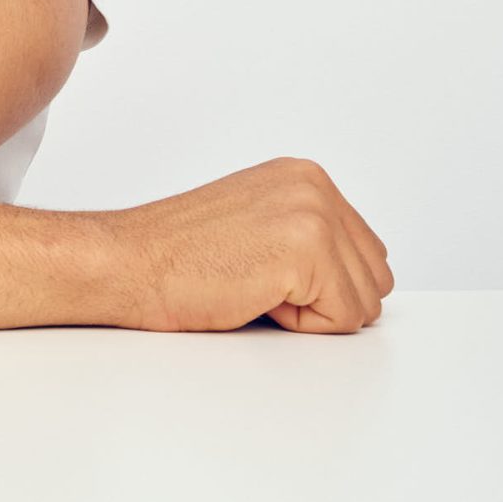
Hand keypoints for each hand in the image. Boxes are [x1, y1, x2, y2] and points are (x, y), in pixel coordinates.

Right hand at [111, 156, 393, 333]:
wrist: (127, 262)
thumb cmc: (176, 256)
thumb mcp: (258, 225)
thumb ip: (310, 234)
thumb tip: (357, 276)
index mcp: (304, 176)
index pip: (367, 253)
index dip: (320, 283)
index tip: (262, 269)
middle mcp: (315, 186)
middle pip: (375, 278)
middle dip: (324, 298)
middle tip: (257, 280)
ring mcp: (313, 214)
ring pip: (365, 302)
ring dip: (312, 312)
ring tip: (253, 286)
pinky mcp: (306, 250)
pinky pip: (344, 319)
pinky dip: (300, 325)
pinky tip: (252, 295)